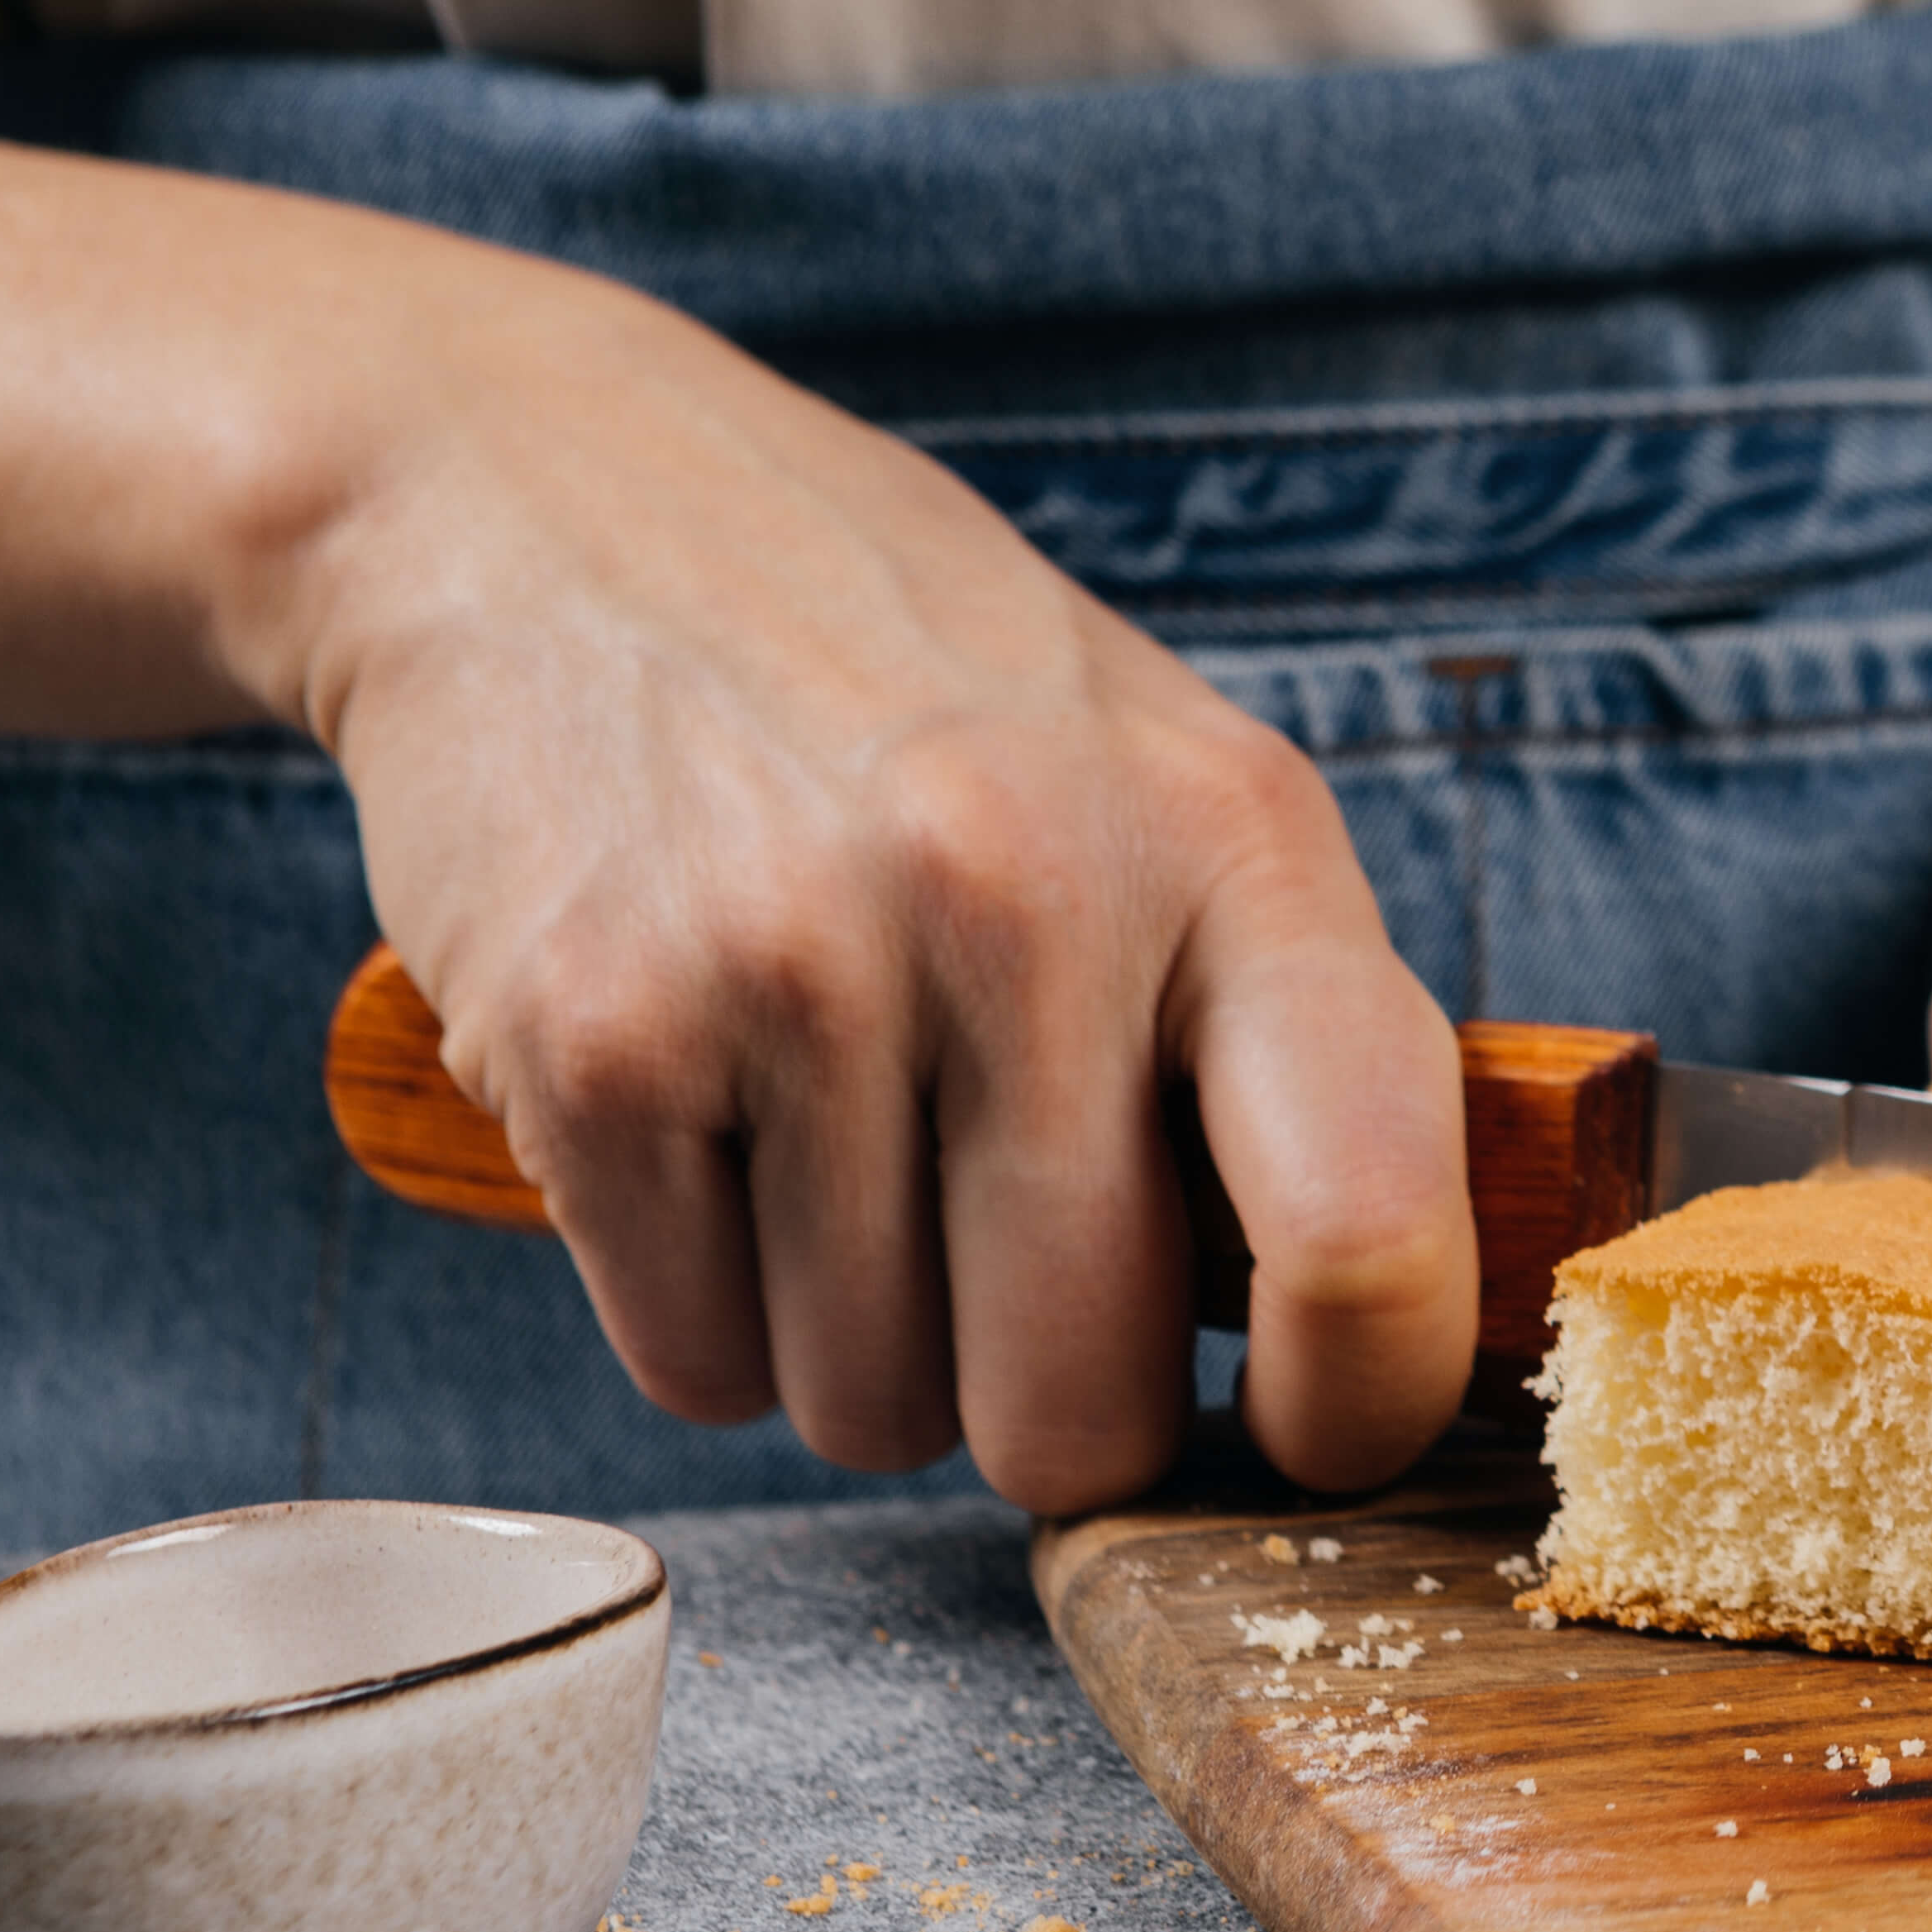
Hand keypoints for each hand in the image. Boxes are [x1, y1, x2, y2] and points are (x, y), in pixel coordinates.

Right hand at [254, 249, 1473, 1509]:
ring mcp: (799, 969)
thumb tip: (1385, 1332)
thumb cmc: (909, 679)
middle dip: (1044, 1407)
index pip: (1373, 1226)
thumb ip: (1287, 1029)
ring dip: (858, 1349)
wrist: (546, 498)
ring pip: (872, 1411)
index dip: (1360, 1405)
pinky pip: (695, 1364)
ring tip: (837, 1142)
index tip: (1308, 1433)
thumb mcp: (1166, 776)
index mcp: (1235, 839)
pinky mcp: (593, 1039)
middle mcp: (1030, 899)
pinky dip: (705, 1308)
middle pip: (1081, 1406)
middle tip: (1003, 1275)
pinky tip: (711, 1131)